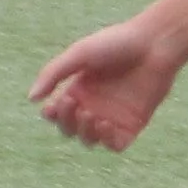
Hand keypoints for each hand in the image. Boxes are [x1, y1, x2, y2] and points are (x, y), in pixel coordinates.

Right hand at [32, 18, 187, 153]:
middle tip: (74, 104)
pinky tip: (106, 124)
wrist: (155, 43)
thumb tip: (32, 98)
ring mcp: (113, 116)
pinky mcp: (133, 124)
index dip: (52, 115)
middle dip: (66, 122)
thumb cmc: (117, 43)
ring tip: (91, 115)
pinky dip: (105, 140)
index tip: (54, 105)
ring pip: (89, 140)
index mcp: (79, 88)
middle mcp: (94, 105)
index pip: (57, 113)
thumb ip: (53, 73)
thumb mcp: (80, 54)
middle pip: (69, 129)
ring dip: (84, 132)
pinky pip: (114, 145)